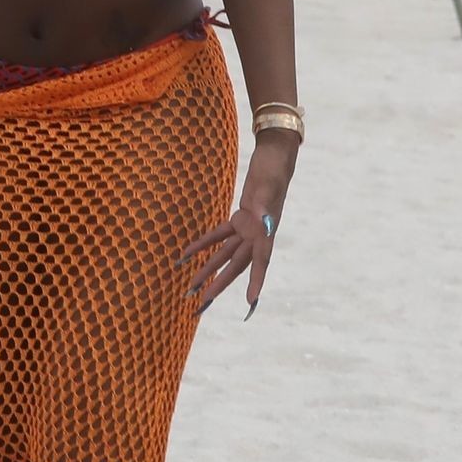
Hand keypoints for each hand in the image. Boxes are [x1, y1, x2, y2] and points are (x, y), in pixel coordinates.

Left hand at [177, 136, 295, 317]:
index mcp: (266, 232)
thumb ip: (265, 208)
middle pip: (236, 266)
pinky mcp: (240, 217)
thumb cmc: (274, 171)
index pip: (261, 262)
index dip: (256, 283)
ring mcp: (249, 228)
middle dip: (219, 285)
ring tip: (189, 288)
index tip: (250, 304)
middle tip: (202, 305)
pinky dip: (203, 244)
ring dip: (207, 269)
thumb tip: (265, 224)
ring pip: (225, 254)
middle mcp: (258, 235)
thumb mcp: (269, 188)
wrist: (274, 156)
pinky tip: (187, 254)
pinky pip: (219, 235)